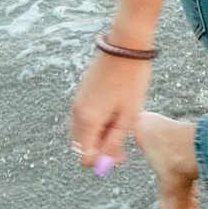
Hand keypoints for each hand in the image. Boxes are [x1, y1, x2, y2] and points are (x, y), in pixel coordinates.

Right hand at [69, 50, 150, 171]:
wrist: (125, 45)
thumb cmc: (131, 80)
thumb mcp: (128, 115)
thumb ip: (113, 141)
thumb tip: (104, 163)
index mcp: (87, 120)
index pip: (84, 156)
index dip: (102, 161)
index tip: (122, 152)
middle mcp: (76, 113)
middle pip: (80, 145)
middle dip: (99, 149)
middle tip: (122, 141)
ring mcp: (77, 101)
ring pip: (81, 132)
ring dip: (97, 136)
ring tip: (120, 124)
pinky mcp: (81, 93)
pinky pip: (83, 118)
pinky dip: (95, 123)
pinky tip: (114, 112)